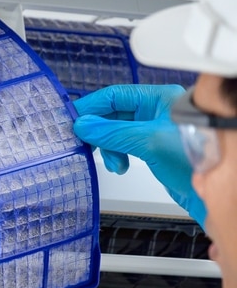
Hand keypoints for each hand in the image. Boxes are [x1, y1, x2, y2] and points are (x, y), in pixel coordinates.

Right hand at [73, 84, 205, 225]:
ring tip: (114, 163)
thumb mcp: (148, 141)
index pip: (115, 95)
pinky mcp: (154, 148)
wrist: (214, 191)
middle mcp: (156, 111)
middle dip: (101, 132)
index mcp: (159, 99)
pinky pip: (126, 146)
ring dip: (110, 148)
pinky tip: (121, 165)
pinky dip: (119, 155)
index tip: (72, 119)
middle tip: (86, 144)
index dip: (92, 107)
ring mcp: (155, 130)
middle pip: (115, 115)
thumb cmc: (193, 159)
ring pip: (118, 133)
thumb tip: (83, 125)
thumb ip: (112, 132)